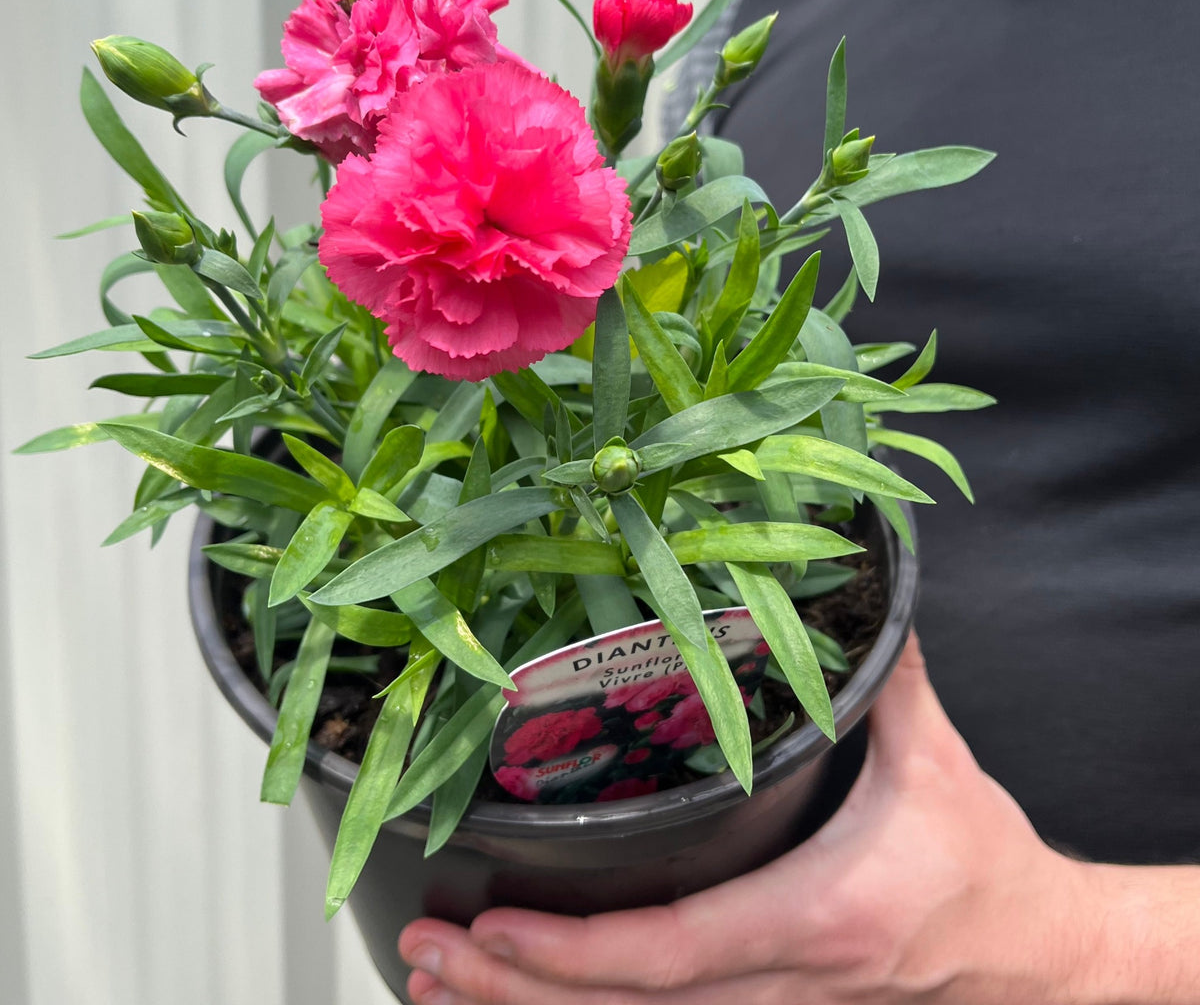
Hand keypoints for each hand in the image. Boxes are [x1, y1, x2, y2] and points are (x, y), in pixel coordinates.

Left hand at [399, 633, 1091, 1003]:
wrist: (1039, 954)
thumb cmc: (983, 859)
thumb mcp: (936, 757)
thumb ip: (882, 671)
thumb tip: (855, 579)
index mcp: (816, 913)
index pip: (676, 948)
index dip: (576, 951)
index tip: (492, 928)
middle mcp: (783, 981)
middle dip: (515, 993)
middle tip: (423, 956)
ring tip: (439, 987)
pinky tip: (527, 1002)